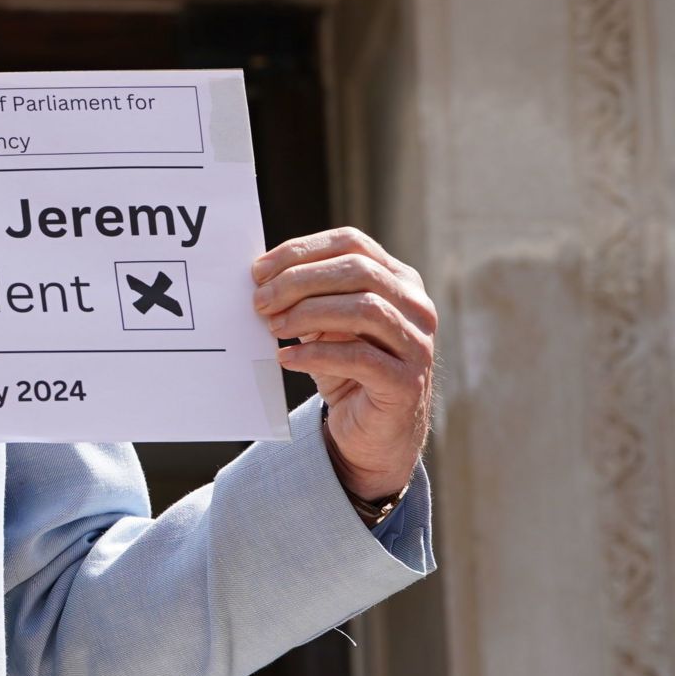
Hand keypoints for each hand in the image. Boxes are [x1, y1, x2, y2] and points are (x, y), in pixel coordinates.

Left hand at [252, 227, 435, 501]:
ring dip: (309, 313)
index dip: (302, 251)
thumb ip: (304, 296)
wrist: (372, 432)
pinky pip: (361, 358)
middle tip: (259, 301)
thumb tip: (258, 277)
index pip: (352, 243)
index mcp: (397, 280)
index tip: (258, 270)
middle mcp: (416, 306)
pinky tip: (286, 358)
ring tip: (273, 327)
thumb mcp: (324, 324)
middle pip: (358, 270)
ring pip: (366, 309)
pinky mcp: (407, 383)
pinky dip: (317, 355)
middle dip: (299, 281)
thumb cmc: (344, 368)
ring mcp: (417, 344)